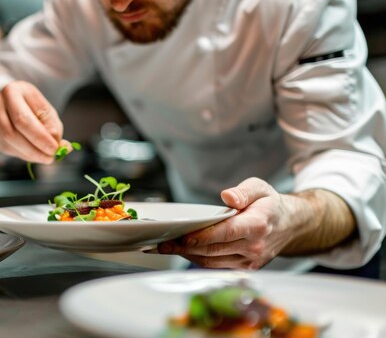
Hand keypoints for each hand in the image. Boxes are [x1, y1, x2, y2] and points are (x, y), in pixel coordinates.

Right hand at [0, 81, 64, 163]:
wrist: (14, 104)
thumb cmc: (33, 107)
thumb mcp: (47, 111)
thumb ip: (54, 128)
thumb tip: (62, 147)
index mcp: (13, 91)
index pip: (23, 119)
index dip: (39, 137)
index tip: (54, 149)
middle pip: (12, 132)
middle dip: (34, 149)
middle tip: (50, 158)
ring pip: (8, 142)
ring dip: (29, 154)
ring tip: (45, 157)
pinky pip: (6, 148)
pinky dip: (22, 154)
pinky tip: (33, 153)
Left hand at [156, 177, 294, 268]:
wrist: (291, 226)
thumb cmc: (270, 204)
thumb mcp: (260, 188)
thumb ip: (243, 191)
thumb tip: (227, 196)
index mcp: (258, 224)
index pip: (226, 232)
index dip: (203, 236)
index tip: (183, 236)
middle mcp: (255, 246)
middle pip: (214, 250)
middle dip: (186, 247)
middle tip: (164, 242)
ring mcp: (251, 260)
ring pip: (213, 261)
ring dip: (188, 255)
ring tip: (167, 247)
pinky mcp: (246, 268)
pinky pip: (217, 266)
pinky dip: (199, 260)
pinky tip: (184, 251)